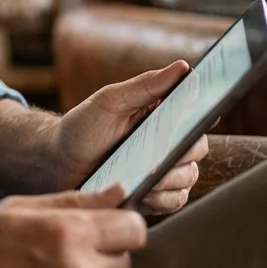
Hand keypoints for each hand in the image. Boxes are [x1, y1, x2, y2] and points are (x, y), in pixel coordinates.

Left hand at [53, 61, 209, 214]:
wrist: (58, 162)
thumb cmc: (83, 126)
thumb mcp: (110, 102)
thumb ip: (145, 86)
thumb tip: (183, 67)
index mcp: (163, 115)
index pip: (199, 113)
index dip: (207, 114)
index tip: (207, 114)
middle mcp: (170, 142)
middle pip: (197, 148)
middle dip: (181, 151)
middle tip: (160, 153)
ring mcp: (165, 170)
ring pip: (188, 177)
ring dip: (168, 177)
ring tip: (144, 174)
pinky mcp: (156, 196)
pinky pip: (175, 200)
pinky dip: (161, 198)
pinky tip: (142, 191)